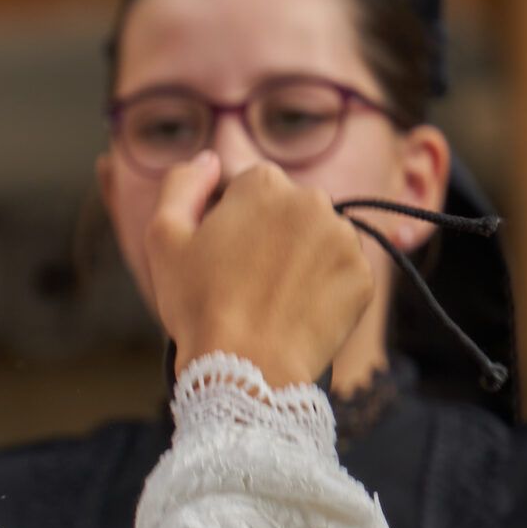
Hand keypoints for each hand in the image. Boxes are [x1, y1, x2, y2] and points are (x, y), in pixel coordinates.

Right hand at [148, 156, 373, 389]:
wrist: (248, 367)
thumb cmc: (199, 303)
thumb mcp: (163, 237)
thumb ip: (181, 184)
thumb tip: (208, 160)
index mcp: (264, 183)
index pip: (248, 186)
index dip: (229, 219)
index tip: (219, 255)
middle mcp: (313, 200)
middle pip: (287, 210)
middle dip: (268, 235)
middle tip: (242, 280)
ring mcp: (344, 239)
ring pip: (316, 240)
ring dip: (298, 260)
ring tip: (269, 299)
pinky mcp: (363, 278)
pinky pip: (339, 274)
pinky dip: (320, 289)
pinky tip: (294, 312)